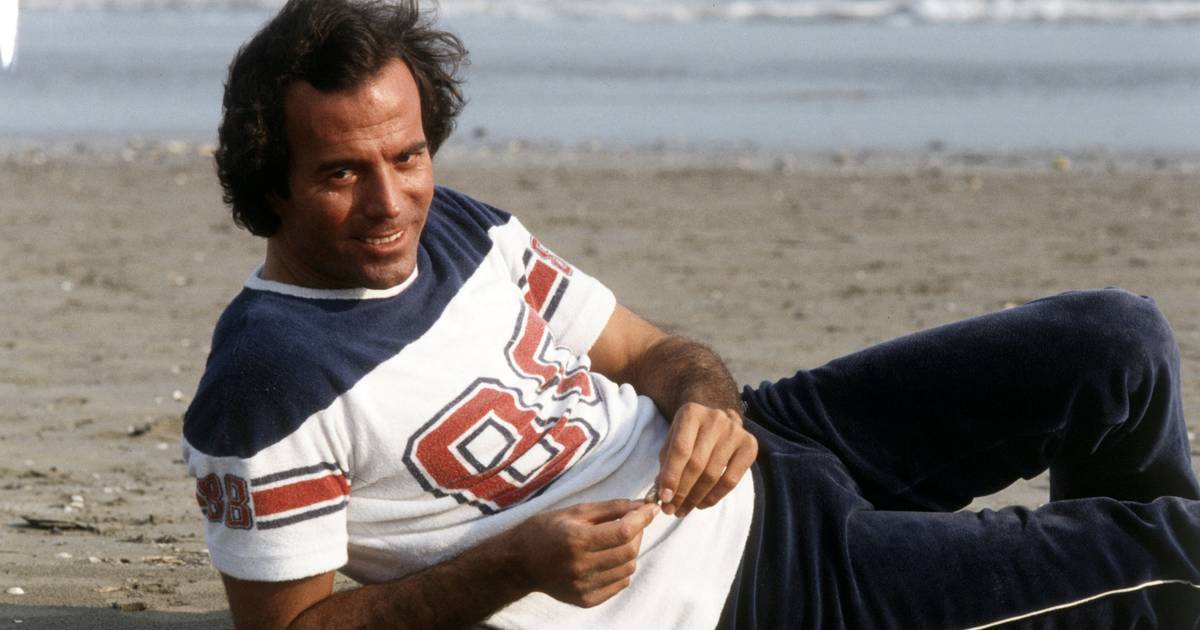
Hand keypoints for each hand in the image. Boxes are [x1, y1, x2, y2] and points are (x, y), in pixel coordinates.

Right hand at [507, 499, 658, 607]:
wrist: (518, 563)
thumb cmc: (544, 530)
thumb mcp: (574, 511)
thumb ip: (610, 508)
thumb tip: (641, 505)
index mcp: (577, 539)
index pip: (623, 531)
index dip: (642, 518)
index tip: (650, 508)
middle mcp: (581, 566)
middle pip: (629, 551)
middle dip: (638, 533)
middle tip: (632, 522)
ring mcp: (583, 586)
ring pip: (628, 568)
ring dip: (630, 551)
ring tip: (618, 540)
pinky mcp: (585, 599)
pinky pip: (619, 584)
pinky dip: (621, 569)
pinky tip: (610, 558)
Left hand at [656, 402, 757, 517]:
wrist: (715, 419)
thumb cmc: (689, 433)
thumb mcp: (673, 441)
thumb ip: (666, 464)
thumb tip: (663, 495)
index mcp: (691, 413)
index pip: (680, 449)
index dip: (671, 476)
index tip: (664, 498)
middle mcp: (715, 418)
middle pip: (697, 464)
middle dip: (682, 492)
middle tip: (671, 509)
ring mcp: (735, 431)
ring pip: (713, 474)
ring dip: (696, 498)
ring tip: (684, 509)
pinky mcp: (750, 445)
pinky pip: (731, 480)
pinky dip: (714, 496)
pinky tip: (702, 504)